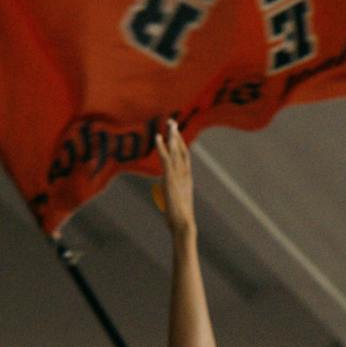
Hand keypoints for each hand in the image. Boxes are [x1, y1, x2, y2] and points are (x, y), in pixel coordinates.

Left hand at [154, 118, 196, 235]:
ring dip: (172, 136)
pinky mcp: (170, 179)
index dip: (181, 144)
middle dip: (177, 135)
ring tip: (169, 123)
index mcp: (187, 179)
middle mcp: (185, 174)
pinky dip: (162, 147)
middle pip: (182, 150)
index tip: (176, 134)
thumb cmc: (179, 219)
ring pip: (176, 151)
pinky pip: (166, 159)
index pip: (185, 157)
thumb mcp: (175, 203)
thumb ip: (171, 193)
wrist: (184, 224)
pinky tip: (158, 137)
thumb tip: (166, 192)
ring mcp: (178, 176)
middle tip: (172, 122)